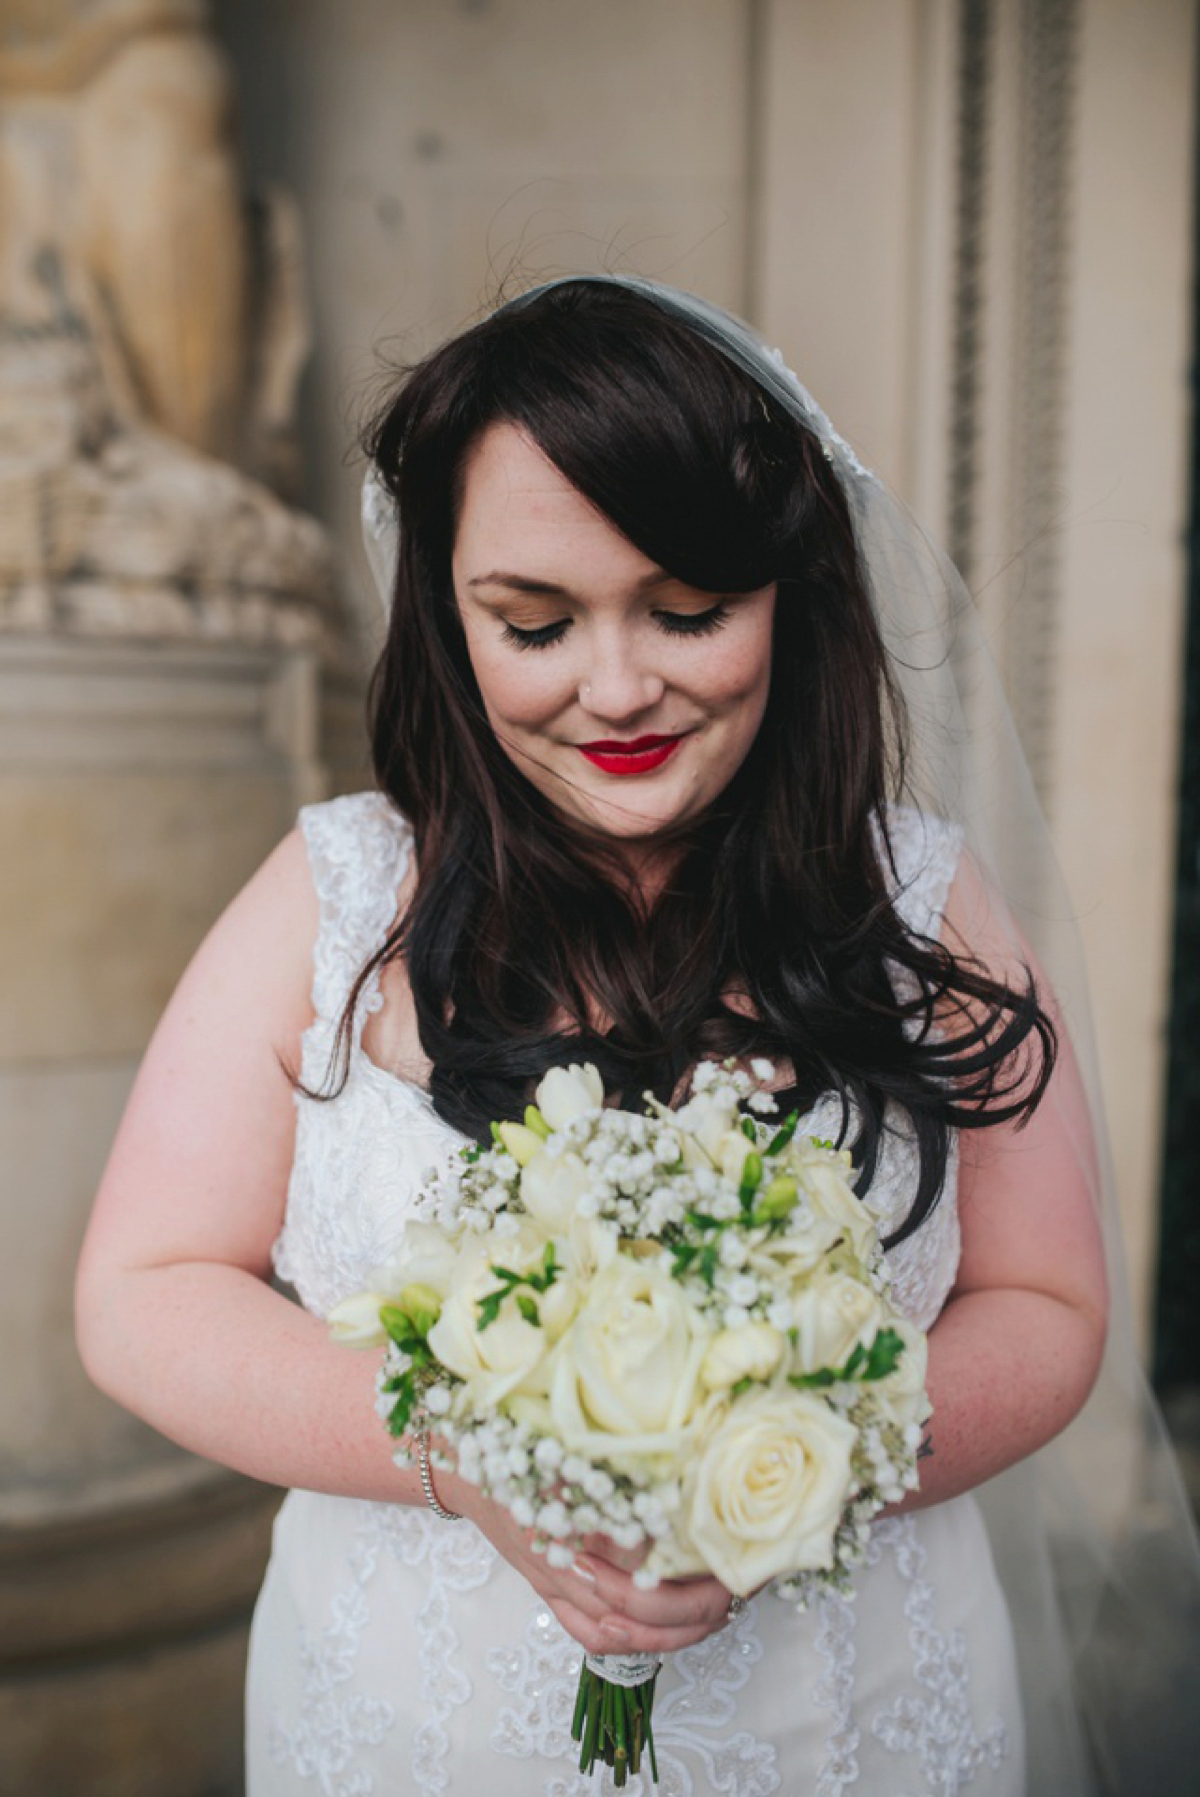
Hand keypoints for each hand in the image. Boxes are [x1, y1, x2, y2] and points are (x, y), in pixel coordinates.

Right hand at [452, 1479, 735, 1656]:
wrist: (466, 1464)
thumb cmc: (520, 1450)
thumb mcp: (574, 1456)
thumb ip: (620, 1482)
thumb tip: (678, 1505)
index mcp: (577, 1533)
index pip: (648, 1579)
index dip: (697, 1579)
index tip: (733, 1564)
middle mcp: (567, 1570)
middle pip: (641, 1613)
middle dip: (697, 1610)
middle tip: (738, 1591)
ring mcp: (555, 1587)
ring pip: (619, 1634)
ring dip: (671, 1634)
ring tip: (714, 1616)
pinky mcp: (548, 1593)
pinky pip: (588, 1635)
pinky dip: (628, 1643)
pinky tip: (661, 1634)